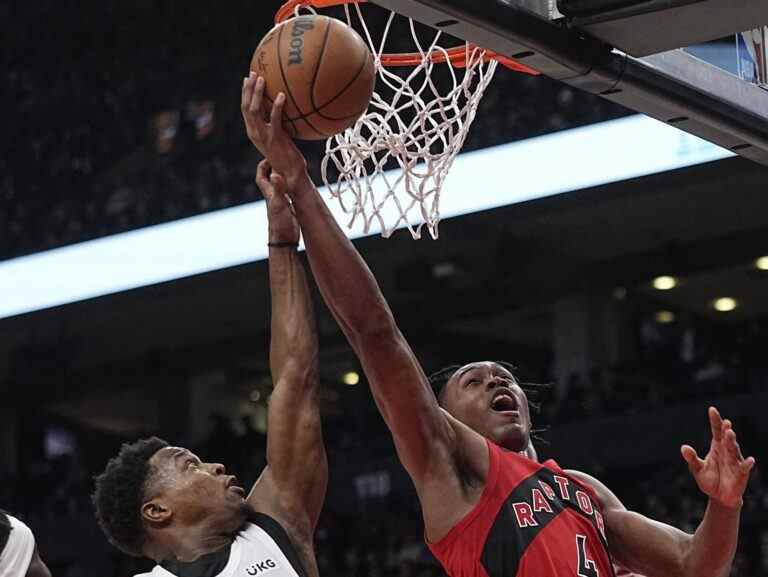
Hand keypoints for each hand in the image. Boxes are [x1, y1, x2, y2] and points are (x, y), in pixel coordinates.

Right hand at [241, 72, 307, 191]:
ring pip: (254, 110)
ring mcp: (263, 136)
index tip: (248, 78)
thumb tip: (284, 105)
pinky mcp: (274, 139)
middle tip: (253, 73)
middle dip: (248, 89)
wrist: (290, 174)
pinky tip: (282, 96)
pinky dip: (276, 106)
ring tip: (262, 79)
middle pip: (245, 107)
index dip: (245, 93)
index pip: (245, 109)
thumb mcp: (280, 136)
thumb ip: (277, 122)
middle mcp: (254, 133)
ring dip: (257, 93)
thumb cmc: (287, 155)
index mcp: (253, 131)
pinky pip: (274, 119)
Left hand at [256, 159, 299, 244]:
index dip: (263, 165)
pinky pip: (289, 193)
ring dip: (284, 176)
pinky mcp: (289, 208)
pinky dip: (292, 186)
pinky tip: (299, 185)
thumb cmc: (280, 224)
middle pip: (270, 178)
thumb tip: (275, 174)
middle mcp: (273, 196)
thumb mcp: (280, 204)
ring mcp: (281, 202)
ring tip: (292, 168)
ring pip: (280, 185)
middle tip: (282, 159)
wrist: (285, 241)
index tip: (271, 156)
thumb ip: (278, 189)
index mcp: (269, 193)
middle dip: (274, 167)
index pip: (261, 175)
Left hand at [681, 406, 755, 507]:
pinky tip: (750, 460)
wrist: (719, 497)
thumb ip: (692, 459)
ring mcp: (735, 462)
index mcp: (716, 447)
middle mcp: (727, 452)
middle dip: (725, 431)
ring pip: (734, 450)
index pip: (716, 431)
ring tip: (730, 433)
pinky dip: (747, 464)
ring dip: (732, 442)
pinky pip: (744, 468)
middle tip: (725, 423)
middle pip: (726, 439)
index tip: (712, 409)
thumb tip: (683, 448)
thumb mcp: (697, 469)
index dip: (715, 421)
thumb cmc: (709, 480)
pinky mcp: (741, 474)